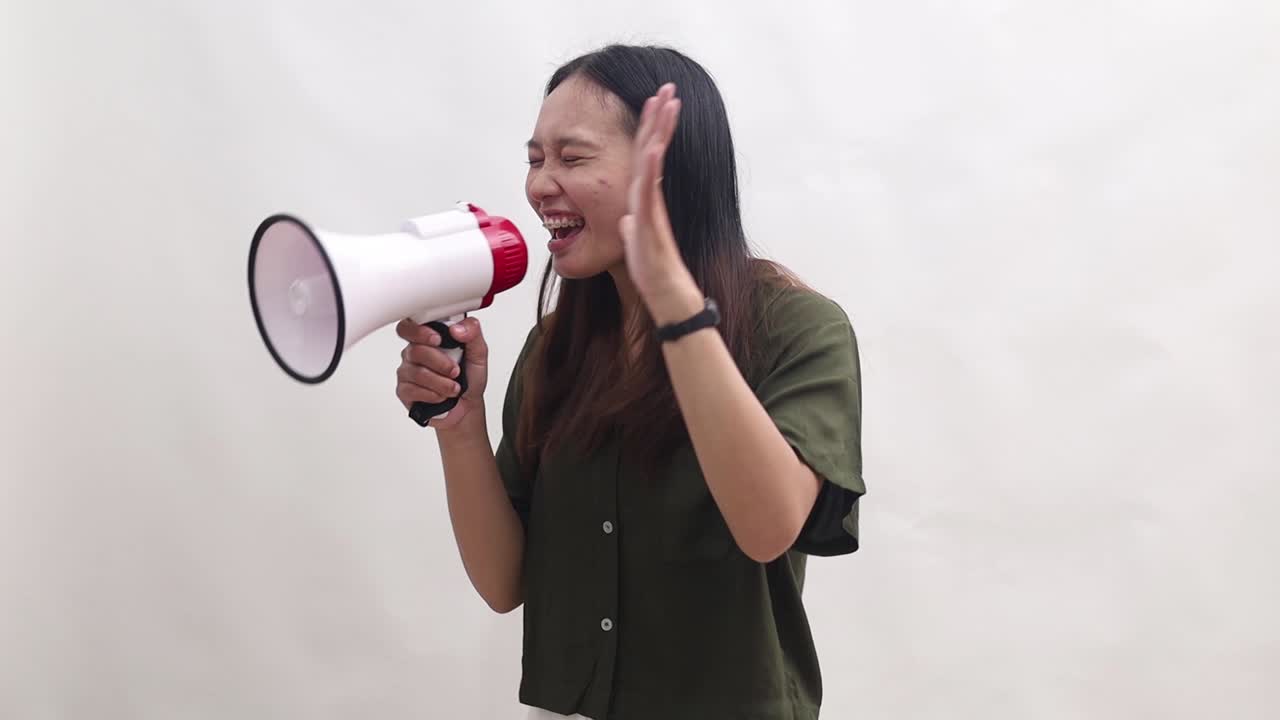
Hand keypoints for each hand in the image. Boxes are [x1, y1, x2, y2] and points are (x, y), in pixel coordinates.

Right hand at [394, 316, 488, 429]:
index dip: (419, 331)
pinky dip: (433, 395)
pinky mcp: (405, 390)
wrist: (467, 405)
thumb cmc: (469, 378)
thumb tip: (457, 328)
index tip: (438, 340)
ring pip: (417, 372)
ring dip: (441, 382)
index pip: (410, 326)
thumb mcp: (479, 354)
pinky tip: (441, 396)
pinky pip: (412, 390)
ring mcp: (407, 371)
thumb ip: (473, 334)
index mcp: (429, 338)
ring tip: (454, 387)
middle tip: (455, 371)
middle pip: (415, 350)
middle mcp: (415, 352)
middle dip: (439, 362)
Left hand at [619, 83, 703, 323]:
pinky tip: (654, 146)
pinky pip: (650, 189)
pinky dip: (651, 166)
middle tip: (667, 87)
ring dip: (660, 130)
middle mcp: (649, 197)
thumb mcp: (632, 243)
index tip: (654, 102)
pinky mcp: (650, 221)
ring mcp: (651, 207)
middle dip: (660, 116)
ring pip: (654, 160)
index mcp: (643, 198)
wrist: (664, 293)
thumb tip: (624, 221)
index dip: (650, 128)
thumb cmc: (651, 271)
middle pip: (654, 148)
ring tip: (666, 102)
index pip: (646, 154)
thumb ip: (630, 227)